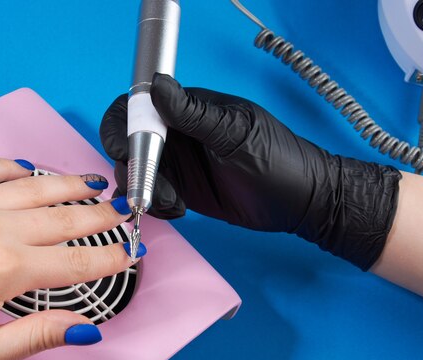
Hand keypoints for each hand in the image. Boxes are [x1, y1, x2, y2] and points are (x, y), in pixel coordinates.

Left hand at [0, 159, 138, 359]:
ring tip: (93, 183)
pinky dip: (12, 166)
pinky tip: (30, 169)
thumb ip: (40, 335)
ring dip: (69, 183)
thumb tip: (85, 329)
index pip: (77, 261)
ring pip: (33, 186)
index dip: (110, 258)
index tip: (129, 252)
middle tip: (123, 211)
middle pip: (64, 217)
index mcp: (5, 270)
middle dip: (101, 215)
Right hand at [100, 73, 400, 269]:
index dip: (122, 127)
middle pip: (129, 142)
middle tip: (146, 190)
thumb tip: (156, 84)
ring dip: (144, 190)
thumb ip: (194, 113)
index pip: (139, 107)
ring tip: (173, 204)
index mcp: (188, 109)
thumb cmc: (277, 160)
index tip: (128, 153)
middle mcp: (177, 134)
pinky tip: (177, 211)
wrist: (300, 202)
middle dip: (131, 166)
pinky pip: (151, 194)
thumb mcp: (235, 135)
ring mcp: (179, 163)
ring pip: (137, 172)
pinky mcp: (182, 189)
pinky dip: (153, 204)